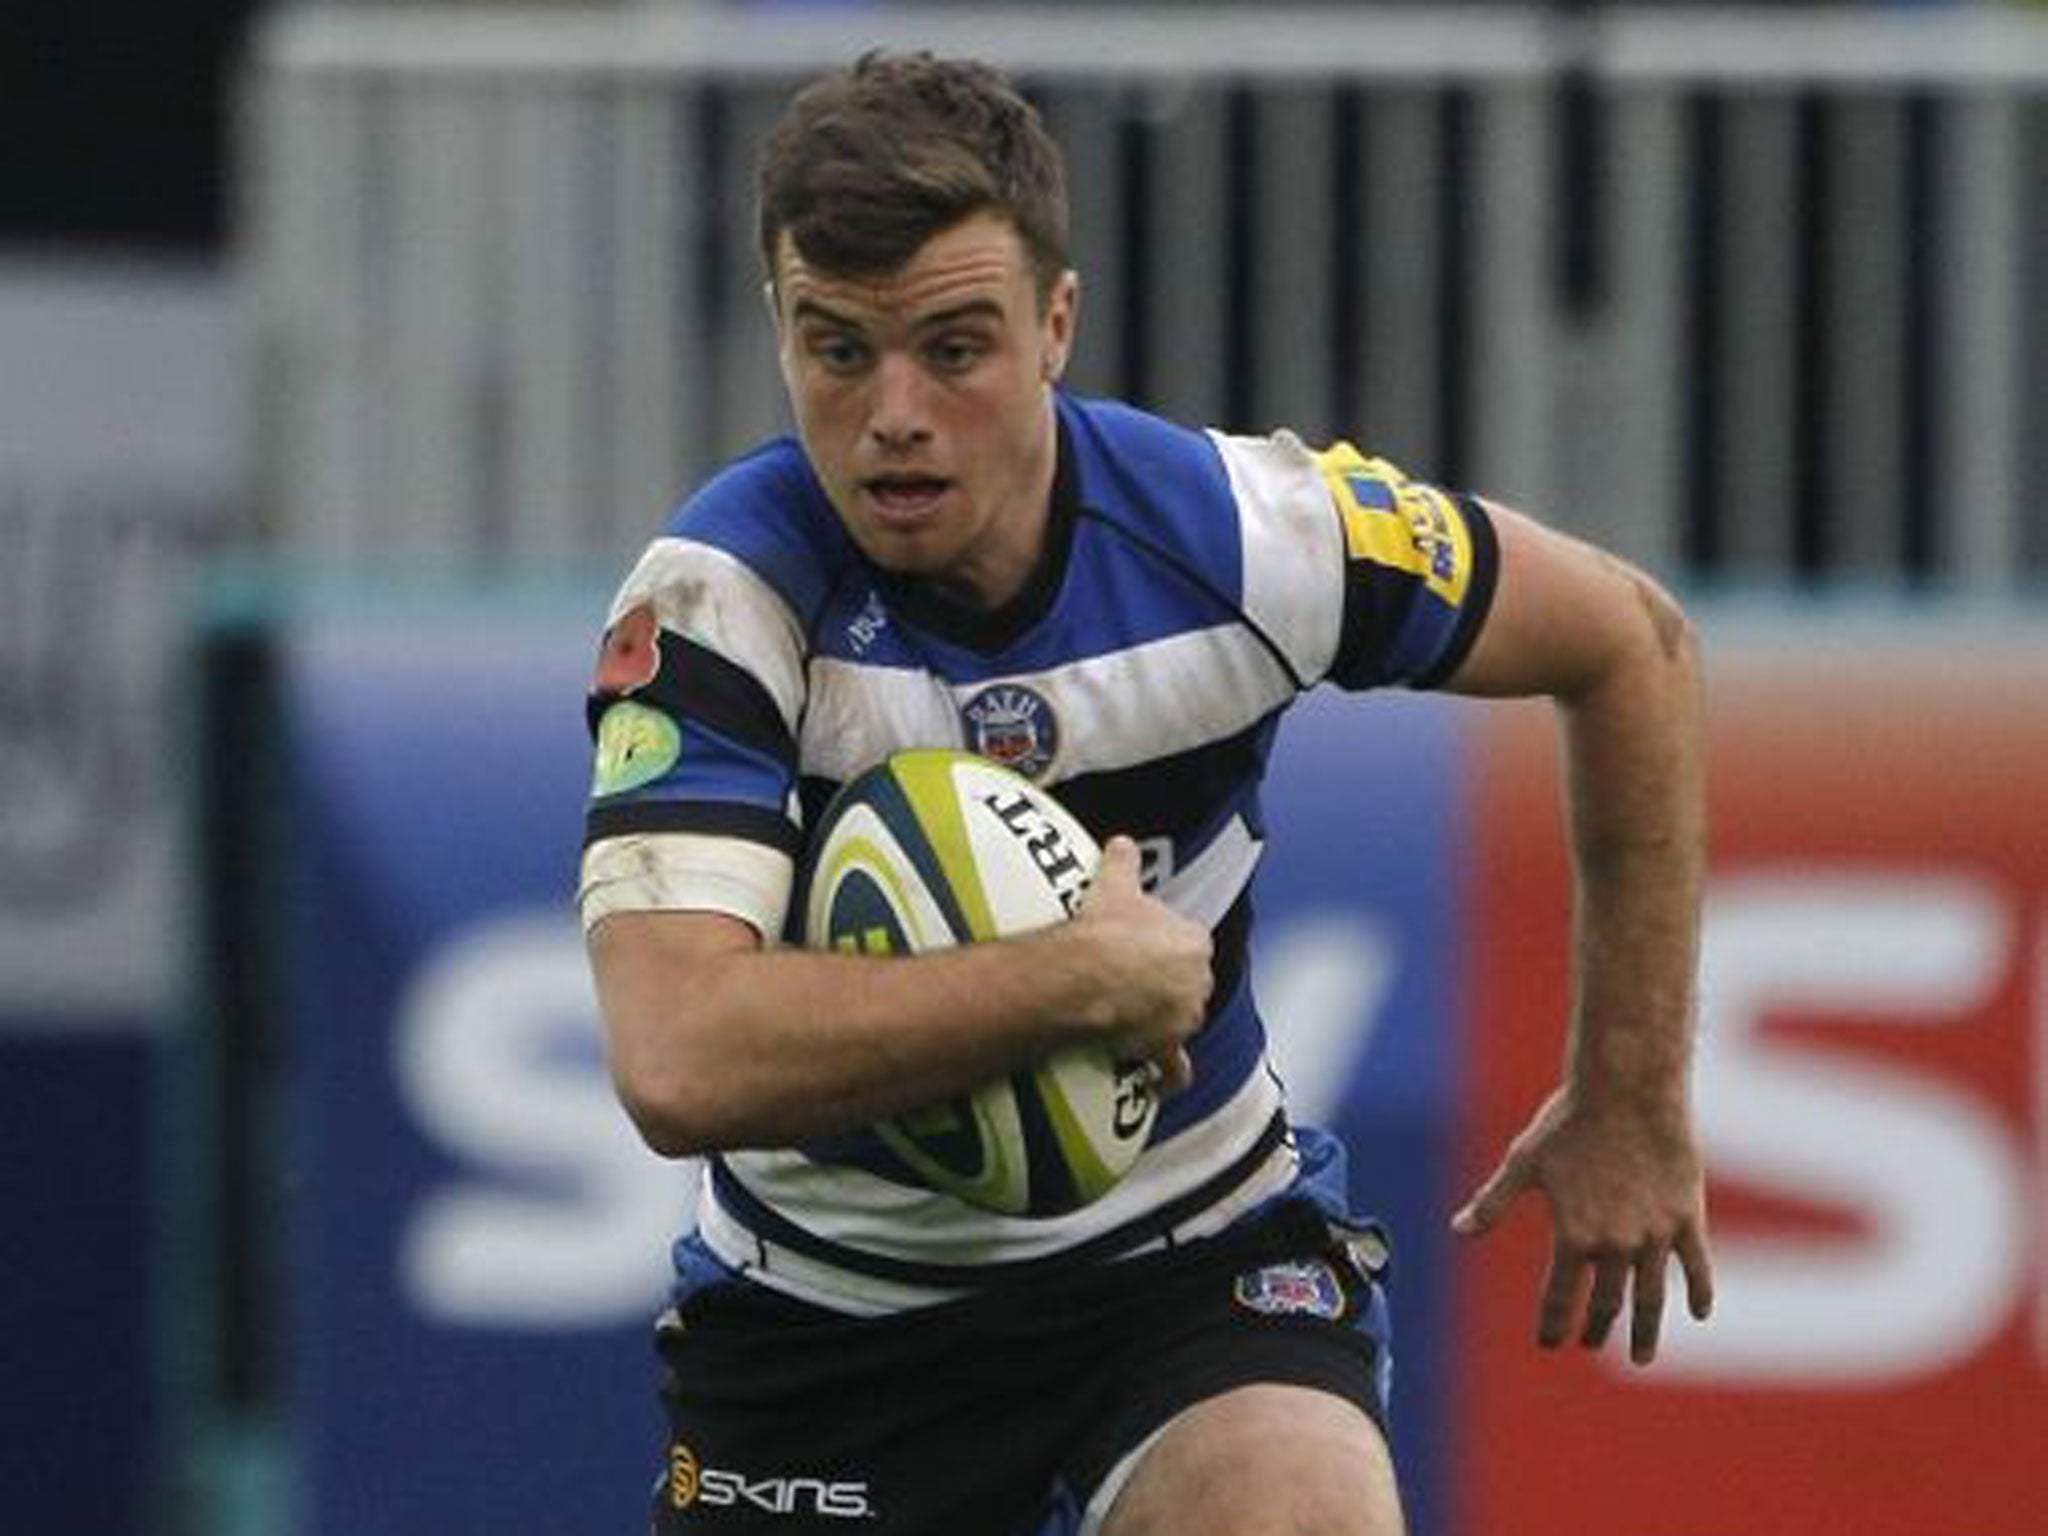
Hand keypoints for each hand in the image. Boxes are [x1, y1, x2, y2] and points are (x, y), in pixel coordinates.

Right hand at [1067, 835, 1211, 1093]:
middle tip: (1132, 980)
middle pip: (1187, 983)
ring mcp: (1182, 1018)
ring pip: (1181, 1021)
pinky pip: (1172, 1067)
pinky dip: (1167, 1075)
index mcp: (1192, 942)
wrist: (1086, 975)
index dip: (1166, 944)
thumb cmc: (1104, 930)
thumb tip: (1120, 842)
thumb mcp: (1113, 885)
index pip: (1189, 942)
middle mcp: (1198, 982)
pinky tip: (1159, 1083)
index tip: (1144, 945)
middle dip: (1167, 983)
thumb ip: (1122, 861)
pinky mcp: (1163, 1047)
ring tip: (1134, 1019)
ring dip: (1165, 1022)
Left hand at [1452, 1086, 1713, 1364]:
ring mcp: (1655, 1236)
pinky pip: (1697, 1267)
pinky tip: (1698, 1314)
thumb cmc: (1569, 1121)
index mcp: (1572, 1236)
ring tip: (1642, 1357)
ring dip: (1646, 1332)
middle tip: (1589, 1342)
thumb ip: (1493, 1202)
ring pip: (1652, 1298)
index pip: (1560, 1297)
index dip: (1554, 1324)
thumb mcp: (1524, 1161)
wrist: (1628, 1090)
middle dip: (1595, 1328)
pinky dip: (1699, 1293)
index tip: (1550, 1343)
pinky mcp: (1687, 1219)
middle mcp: (1615, 1245)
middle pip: (1607, 1304)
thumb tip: (1458, 1230)